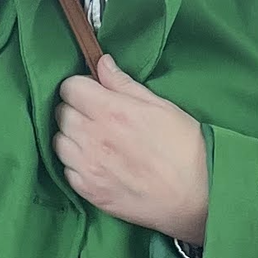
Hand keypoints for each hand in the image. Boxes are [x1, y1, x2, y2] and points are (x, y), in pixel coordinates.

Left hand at [53, 54, 209, 246]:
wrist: (198, 195)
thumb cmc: (185, 147)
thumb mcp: (160, 106)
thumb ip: (124, 84)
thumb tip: (102, 63)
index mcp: (112, 111)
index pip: (70, 87)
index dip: (81, 86)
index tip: (92, 93)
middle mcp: (94, 138)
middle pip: (62, 113)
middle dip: (76, 109)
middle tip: (97, 117)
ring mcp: (89, 167)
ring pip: (59, 141)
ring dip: (73, 137)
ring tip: (96, 141)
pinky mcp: (89, 192)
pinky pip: (66, 169)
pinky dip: (76, 163)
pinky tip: (98, 163)